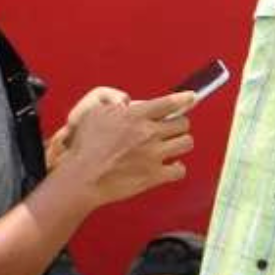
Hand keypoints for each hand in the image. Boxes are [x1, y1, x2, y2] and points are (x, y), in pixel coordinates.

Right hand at [56, 92, 195, 205]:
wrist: (82, 176)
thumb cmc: (85, 146)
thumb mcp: (95, 113)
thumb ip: (114, 104)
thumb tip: (127, 103)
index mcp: (136, 116)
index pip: (169, 103)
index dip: (184, 99)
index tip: (192, 98)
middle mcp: (149, 133)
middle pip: (183, 123)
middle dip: (179, 124)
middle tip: (172, 128)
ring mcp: (153, 155)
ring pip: (186, 143)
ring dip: (181, 143)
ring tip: (172, 145)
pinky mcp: (154, 176)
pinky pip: (180, 170)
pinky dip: (177, 168)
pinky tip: (170, 166)